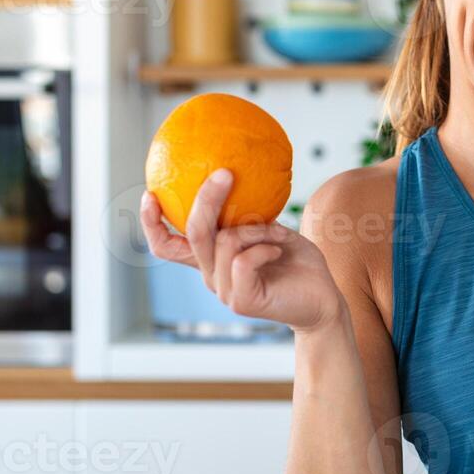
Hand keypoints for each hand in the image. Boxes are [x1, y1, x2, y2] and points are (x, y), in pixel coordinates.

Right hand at [140, 170, 345, 332]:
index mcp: (211, 259)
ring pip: (225, 243)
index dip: (151, 223)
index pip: (167, 245)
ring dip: (257, 229)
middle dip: (205, 200)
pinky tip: (279, 250)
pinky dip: (264, 247)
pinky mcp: (242, 301)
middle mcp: (211, 275)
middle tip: (223, 173)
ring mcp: (224, 291)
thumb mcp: (271, 229)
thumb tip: (233, 173)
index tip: (150, 194)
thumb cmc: (298, 262)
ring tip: (278, 233)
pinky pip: (243, 260)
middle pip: (193, 234)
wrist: (323, 299)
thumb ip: (248, 213)